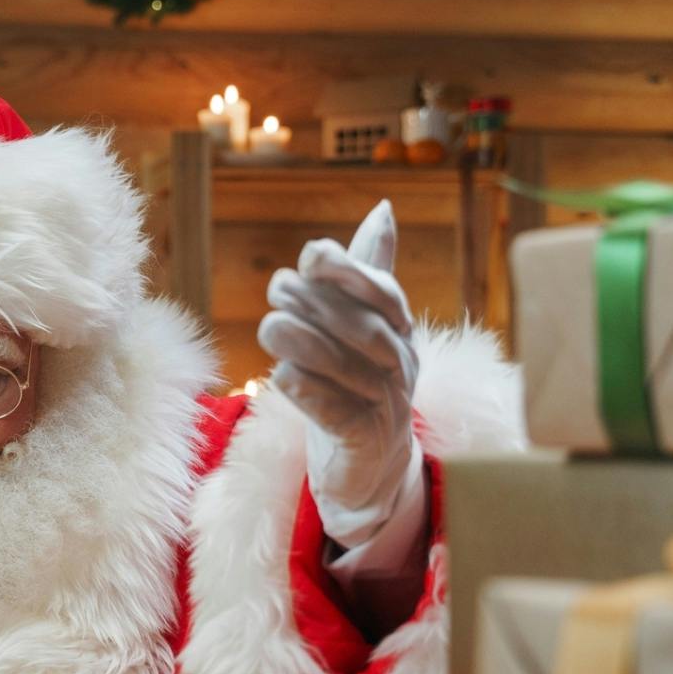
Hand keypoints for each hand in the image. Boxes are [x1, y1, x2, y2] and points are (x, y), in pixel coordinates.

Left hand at [257, 200, 421, 549]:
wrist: (374, 466)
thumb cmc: (363, 383)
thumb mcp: (368, 325)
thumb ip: (370, 270)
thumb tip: (384, 207)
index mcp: (398, 329)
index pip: (379, 289)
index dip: (343, 269)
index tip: (312, 258)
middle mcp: (397, 362)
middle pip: (351, 320)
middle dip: (309, 302)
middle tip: (279, 296)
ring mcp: (382, 401)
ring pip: (335, 360)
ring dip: (296, 341)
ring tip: (273, 331)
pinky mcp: (360, 438)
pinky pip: (329, 407)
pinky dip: (302, 388)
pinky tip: (284, 377)